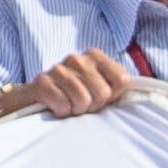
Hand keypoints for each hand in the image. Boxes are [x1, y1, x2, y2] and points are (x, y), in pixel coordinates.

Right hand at [19, 46, 137, 118]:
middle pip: (103, 93)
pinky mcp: (42, 82)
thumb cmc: (71, 95)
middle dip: (93, 106)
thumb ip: (116, 86)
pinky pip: (63, 105)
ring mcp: (58, 68)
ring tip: (68, 106)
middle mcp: (77, 58)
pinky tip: (55, 107)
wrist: (33, 99)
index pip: (121, 80)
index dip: (112, 96)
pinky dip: (61, 112)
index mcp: (95, 56)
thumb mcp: (97, 88)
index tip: (100, 98)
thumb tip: (134, 88)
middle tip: (81, 105)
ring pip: (83, 100)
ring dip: (76, 110)